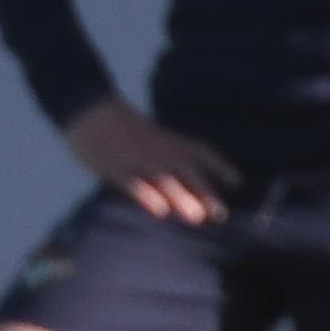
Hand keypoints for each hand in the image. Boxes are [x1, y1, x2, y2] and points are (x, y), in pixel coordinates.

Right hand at [59, 98, 241, 223]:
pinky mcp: (116, 166)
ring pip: (164, 179)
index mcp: (171, 141)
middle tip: (220, 214)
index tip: (237, 182)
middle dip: (205, 191)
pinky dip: (148, 195)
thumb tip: (195, 197)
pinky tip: (159, 212)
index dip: (220, 166)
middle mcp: (160, 150)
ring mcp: (138, 159)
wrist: (91, 113)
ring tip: (197, 218)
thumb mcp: (154, 142)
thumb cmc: (125, 134)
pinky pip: (134, 183)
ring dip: (182, 196)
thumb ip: (174, 168)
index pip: (201, 151)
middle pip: (188, 170)